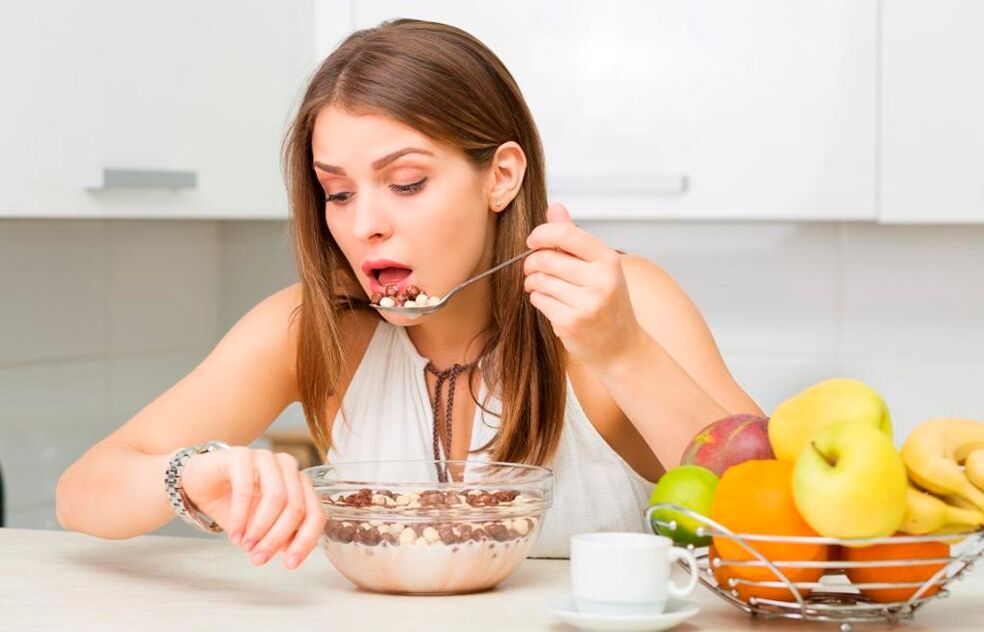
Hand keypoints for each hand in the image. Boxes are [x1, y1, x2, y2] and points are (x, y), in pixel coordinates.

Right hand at [180, 446, 325, 569]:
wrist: (201, 484)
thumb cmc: (235, 504)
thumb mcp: (261, 526)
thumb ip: (279, 537)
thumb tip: (289, 556)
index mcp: (300, 484)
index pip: (315, 513)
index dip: (306, 541)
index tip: (290, 564)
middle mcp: (288, 467)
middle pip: (296, 507)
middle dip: (277, 538)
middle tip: (259, 559)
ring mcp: (266, 457)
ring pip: (277, 497)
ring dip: (260, 528)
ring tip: (246, 546)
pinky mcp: (241, 455)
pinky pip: (245, 488)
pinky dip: (240, 516)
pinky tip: (234, 534)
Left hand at [524, 202, 643, 368]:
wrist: (620, 346)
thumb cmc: (608, 303)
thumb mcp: (598, 267)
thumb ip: (574, 237)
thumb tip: (555, 207)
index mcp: (608, 260)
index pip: (566, 233)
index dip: (542, 234)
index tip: (532, 241)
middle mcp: (601, 280)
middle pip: (547, 258)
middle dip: (531, 262)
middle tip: (532, 269)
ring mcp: (587, 303)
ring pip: (539, 280)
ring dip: (532, 282)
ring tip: (539, 286)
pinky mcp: (571, 323)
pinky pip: (538, 300)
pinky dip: (537, 299)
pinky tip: (549, 303)